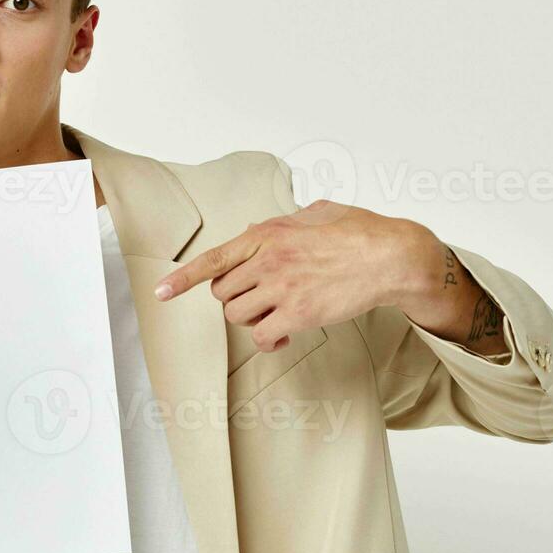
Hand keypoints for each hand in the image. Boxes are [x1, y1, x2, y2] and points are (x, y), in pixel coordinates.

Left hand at [153, 200, 438, 352]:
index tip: (160, 292)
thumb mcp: (315, 212)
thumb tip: (254, 233)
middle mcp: (268, 259)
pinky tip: (287, 333)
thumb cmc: (360, 232)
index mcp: (268, 233)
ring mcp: (281, 287)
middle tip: (262, 301)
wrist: (392, 256)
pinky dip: (271, 340)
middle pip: (223, 293)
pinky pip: (264, 336)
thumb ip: (281, 224)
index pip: (213, 258)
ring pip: (238, 317)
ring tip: (277, 316)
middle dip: (237, 300)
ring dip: (253, 321)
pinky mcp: (299, 313)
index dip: (182, 278)